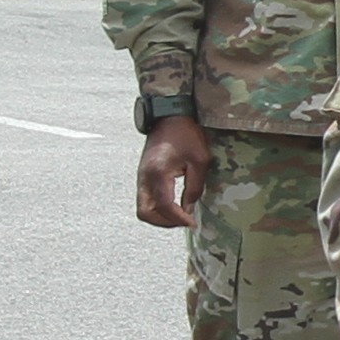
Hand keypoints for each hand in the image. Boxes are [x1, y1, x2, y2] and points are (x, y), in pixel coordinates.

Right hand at [135, 114, 212, 228]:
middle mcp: (144, 178)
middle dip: (165, 223)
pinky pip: (144, 200)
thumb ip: (194, 187)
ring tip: (179, 215)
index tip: (192, 223)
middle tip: (184, 221)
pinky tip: (173, 206)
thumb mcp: (199, 160)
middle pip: (146, 213)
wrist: (169, 116)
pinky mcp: (142, 176)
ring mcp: (140, 177)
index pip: (164, 206)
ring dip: (159, 217)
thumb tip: (189, 209)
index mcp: (158, 173)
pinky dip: (156, 209)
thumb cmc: (186, 135)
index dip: (179, 219)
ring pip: (142, 209)